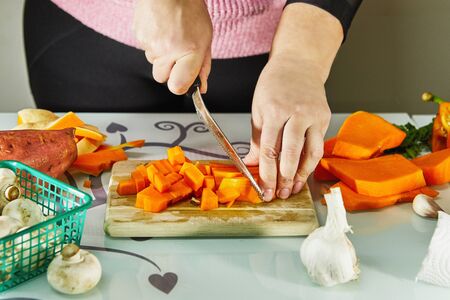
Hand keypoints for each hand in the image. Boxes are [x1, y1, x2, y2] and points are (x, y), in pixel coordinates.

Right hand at [133, 0, 211, 93]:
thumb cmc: (189, 9)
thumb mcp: (205, 38)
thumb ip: (203, 65)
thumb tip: (201, 86)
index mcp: (189, 51)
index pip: (177, 86)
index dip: (181, 85)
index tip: (185, 80)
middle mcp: (168, 50)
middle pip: (162, 78)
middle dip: (170, 70)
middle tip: (178, 52)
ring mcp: (151, 44)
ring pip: (154, 63)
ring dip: (162, 55)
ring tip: (170, 36)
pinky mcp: (139, 37)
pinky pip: (146, 50)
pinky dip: (153, 44)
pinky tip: (161, 30)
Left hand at [244, 54, 330, 200]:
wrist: (298, 64)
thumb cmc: (274, 85)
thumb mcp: (258, 110)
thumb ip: (258, 140)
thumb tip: (252, 164)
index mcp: (275, 110)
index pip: (270, 150)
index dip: (267, 174)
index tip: (264, 190)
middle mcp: (297, 113)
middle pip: (291, 154)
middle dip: (284, 179)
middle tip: (279, 195)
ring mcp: (313, 115)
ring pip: (311, 152)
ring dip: (303, 175)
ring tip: (294, 188)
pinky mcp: (324, 118)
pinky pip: (319, 145)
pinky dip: (311, 162)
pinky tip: (304, 173)